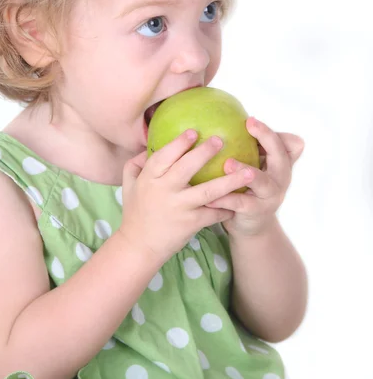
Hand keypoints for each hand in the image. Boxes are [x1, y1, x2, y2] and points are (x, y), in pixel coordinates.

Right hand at [119, 130, 251, 263]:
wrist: (139, 246)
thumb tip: (149, 145)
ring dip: (229, 181)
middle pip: (186, 168)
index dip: (178, 143)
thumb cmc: (135, 212)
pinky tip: (241, 199)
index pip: (163, 156)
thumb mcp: (129, 185)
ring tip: (248, 171)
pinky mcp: (191, 223)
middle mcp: (164, 191)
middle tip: (220, 140)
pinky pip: (214, 213)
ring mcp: (179, 207)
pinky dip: (227, 207)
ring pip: (207, 191)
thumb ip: (136, 163)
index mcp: (149, 178)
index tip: (194, 132)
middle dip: (205, 153)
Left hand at [206, 117, 304, 236]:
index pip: (281, 143)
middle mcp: (280, 179)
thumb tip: (238, 118)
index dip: (268, 131)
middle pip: (280, 157)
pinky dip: (224, 198)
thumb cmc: (249, 188)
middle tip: (248, 127)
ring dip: (245, 171)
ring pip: (261, 181)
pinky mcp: (256, 213)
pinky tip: (209, 193)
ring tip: (227, 163)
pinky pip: (240, 203)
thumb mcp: (255, 167)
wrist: (252, 226)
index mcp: (280, 164)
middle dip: (267, 140)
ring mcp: (270, 197)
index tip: (250, 119)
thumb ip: (252, 147)